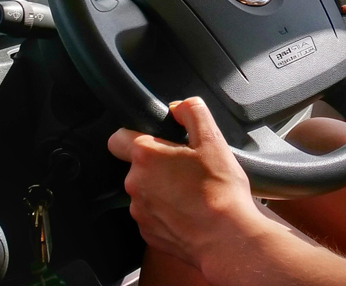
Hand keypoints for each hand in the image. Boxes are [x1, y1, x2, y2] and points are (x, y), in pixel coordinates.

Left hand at [107, 97, 272, 273]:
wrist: (227, 237)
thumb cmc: (220, 192)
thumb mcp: (213, 139)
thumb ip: (192, 111)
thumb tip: (178, 107)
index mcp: (147, 156)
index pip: (118, 138)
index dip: (134, 135)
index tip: (153, 141)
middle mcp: (135, 183)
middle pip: (137, 166)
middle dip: (157, 164)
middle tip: (186, 168)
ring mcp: (139, 211)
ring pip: (145, 191)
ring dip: (161, 189)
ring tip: (191, 192)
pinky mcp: (147, 232)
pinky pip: (152, 214)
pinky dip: (166, 212)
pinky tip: (188, 211)